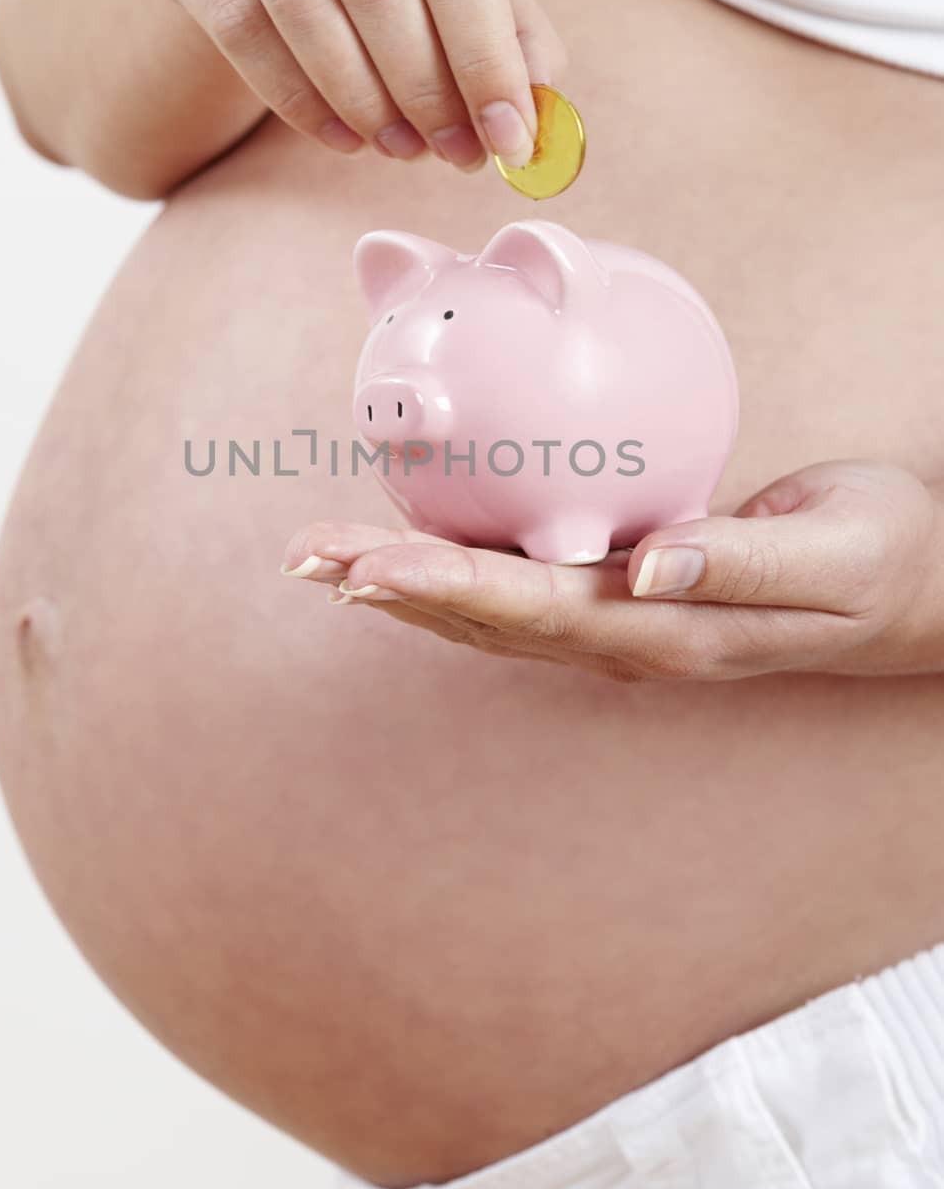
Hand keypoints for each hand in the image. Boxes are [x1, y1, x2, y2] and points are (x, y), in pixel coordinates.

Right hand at [135, 0, 564, 170]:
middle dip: (425, 88)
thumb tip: (539, 119)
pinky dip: (297, 98)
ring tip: (401, 150)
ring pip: (301, 4)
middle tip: (453, 156)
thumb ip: (507, 28)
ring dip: (362, 100)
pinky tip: (342, 137)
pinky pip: (236, 24)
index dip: (485, 55)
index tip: (509, 139)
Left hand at [280, 461, 943, 679]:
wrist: (920, 589)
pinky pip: (526, 591)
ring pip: (493, 612)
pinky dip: (456, 572)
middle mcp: (631, 640)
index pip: (533, 610)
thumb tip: (646, 564)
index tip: (365, 563)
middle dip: (393, 586)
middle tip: (306, 554)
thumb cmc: (883, 559)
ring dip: (406, 585)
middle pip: (487, 618)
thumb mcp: (832, 556)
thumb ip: (738, 561)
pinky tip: (416, 549)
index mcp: (668, 631)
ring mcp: (626, 628)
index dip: (444, 587)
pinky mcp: (631, 600)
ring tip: (327, 557)